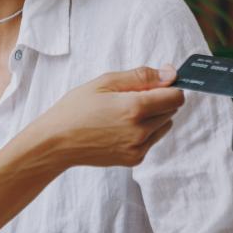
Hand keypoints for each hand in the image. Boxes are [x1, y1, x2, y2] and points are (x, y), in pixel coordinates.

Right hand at [23, 65, 184, 169]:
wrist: (56, 142)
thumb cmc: (76, 108)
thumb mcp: (105, 82)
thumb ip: (141, 76)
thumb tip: (170, 74)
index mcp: (135, 108)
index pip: (176, 97)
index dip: (169, 87)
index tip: (156, 84)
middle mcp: (140, 131)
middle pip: (171, 110)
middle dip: (159, 100)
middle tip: (130, 97)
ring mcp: (138, 148)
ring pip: (164, 126)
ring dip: (153, 117)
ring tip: (124, 113)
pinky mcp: (134, 159)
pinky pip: (152, 140)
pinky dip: (144, 132)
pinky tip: (120, 127)